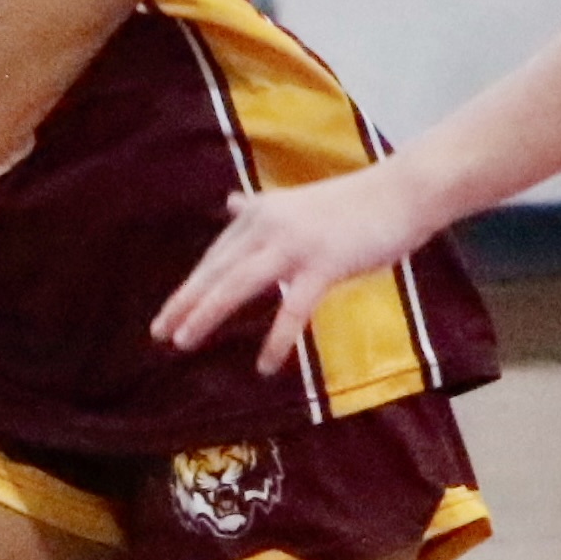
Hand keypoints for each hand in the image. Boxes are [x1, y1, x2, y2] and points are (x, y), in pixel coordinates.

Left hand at [150, 162, 433, 374]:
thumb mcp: (298, 204)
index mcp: (261, 214)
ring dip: (207, 315)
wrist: (401, 193)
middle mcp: (269, 226)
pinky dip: (276, 340)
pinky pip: (292, 309)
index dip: (190, 286)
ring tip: (184, 343)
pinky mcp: (324, 264)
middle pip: (216, 270)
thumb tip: (230, 203)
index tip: (167, 313)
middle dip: (184, 303)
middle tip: (159, 333)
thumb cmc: (355, 204)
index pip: (216, 256)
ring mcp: (294, 245)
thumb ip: (262, 210)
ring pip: (238, 285)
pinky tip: (265, 366)